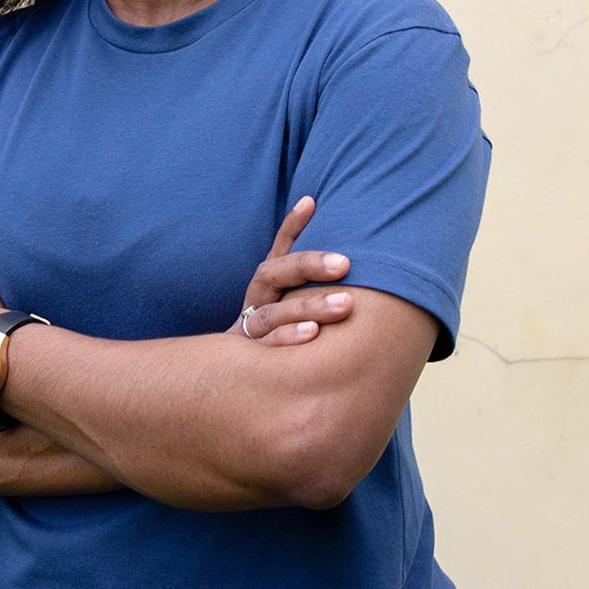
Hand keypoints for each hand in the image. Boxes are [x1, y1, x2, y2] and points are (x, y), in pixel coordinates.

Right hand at [226, 195, 355, 346]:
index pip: (279, 252)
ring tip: (344, 304)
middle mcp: (255, 304)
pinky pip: (268, 348)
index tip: (310, 202)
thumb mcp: (294, 307)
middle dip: (308, 266)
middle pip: (273, 275)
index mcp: (267, 288)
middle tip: (344, 264)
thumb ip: (315, 280)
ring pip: (272, 314)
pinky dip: (288, 339)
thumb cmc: (282, 339)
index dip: (291, 227)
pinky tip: (314, 336)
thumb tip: (341, 234)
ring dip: (308, 307)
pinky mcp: (251, 361)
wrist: (244, 385)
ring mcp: (250, 332)